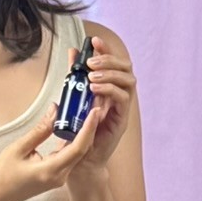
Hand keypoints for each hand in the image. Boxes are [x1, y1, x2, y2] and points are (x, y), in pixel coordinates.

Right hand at [0, 103, 99, 200]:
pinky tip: (76, 128)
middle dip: (90, 129)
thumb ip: (40, 130)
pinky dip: (75, 142)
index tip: (95, 112)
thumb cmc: (4, 174)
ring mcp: (60, 178)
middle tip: (94, 108)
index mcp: (51, 170)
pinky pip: (70, 157)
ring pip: (78, 154)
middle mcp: (59, 177)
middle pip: (82, 150)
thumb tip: (55, 110)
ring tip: (88, 114)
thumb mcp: (19, 148)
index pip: (78, 148)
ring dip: (84, 135)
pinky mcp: (57, 176)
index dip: (88, 129)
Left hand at [73, 33, 136, 171]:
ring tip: (92, 75)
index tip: (94, 41)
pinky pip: (123, 99)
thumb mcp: (73, 96)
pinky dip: (110, 89)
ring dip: (110, 74)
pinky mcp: (121, 120)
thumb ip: (75, 75)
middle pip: (126, 68)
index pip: (115, 63)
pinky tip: (95, 88)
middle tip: (91, 62)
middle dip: (109, 59)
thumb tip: (73, 52)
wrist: (80, 160)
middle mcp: (119, 95)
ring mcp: (122, 107)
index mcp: (110, 88)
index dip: (108, 49)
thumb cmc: (77, 130)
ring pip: (128, 81)